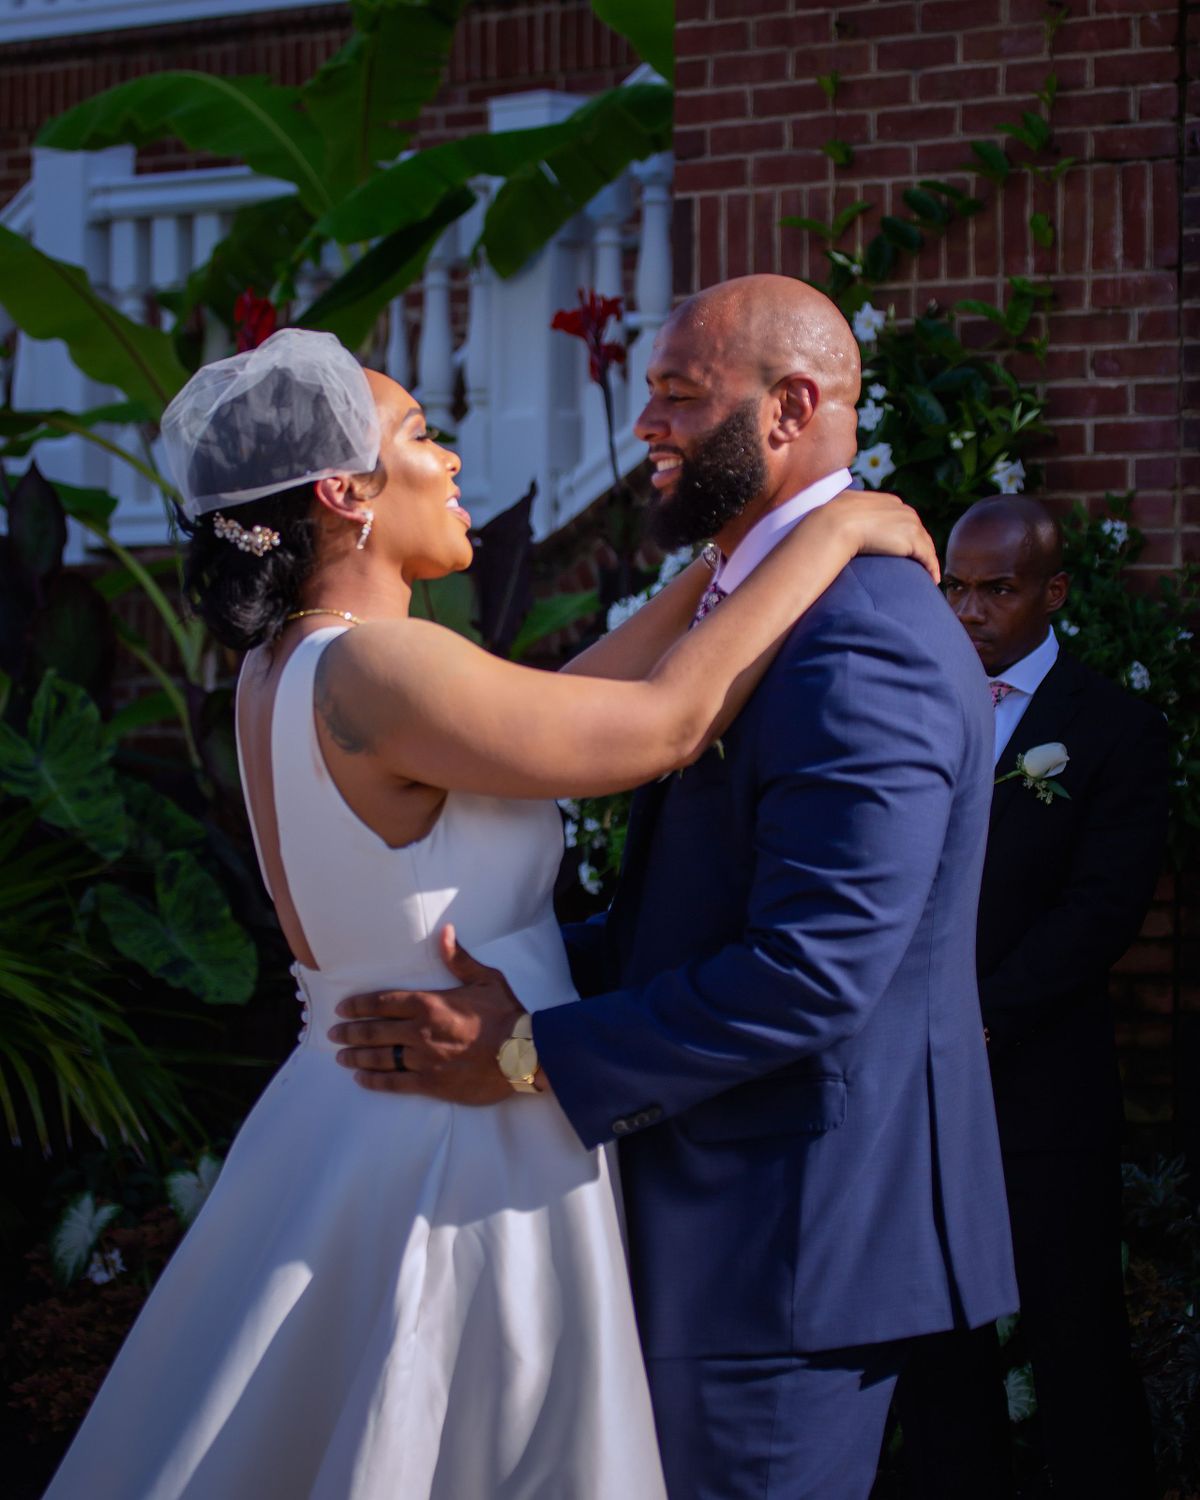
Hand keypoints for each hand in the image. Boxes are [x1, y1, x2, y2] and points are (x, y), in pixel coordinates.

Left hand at [328, 925, 523, 1103]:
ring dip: (357, 1057)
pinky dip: (375, 1082)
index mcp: (429, 1004)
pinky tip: (362, 1079)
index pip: (383, 1003)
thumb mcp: (485, 979)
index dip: (359, 1006)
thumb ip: (459, 958)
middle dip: (350, 1033)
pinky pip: (395, 1083)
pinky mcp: (431, 1083)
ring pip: (380, 1058)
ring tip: (341, 1057)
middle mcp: (419, 1032)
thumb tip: (445, 931)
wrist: (524, 1053)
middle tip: (334, 1034)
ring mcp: (423, 1060)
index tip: (343, 1009)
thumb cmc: (505, 1015)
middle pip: (374, 1032)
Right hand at [822, 488, 940, 584]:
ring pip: (926, 544)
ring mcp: (911, 524)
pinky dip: (932, 568)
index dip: (907, 534)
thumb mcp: (846, 509)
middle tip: (921, 562)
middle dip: (921, 546)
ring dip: (928, 558)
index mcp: (889, 502)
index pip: (904, 519)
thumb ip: (852, 512)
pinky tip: (932, 579)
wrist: (838, 523)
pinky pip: (928, 557)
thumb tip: (838, 515)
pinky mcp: (913, 541)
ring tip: (928, 573)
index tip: (905, 546)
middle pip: (919, 531)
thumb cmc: (835, 518)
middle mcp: (904, 510)